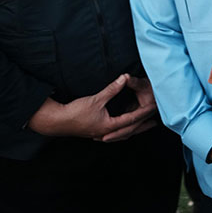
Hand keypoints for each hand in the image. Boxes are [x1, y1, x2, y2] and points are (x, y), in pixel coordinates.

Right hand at [28, 74, 157, 141]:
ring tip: (144, 125)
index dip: (144, 113)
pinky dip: (122, 131)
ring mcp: (100, 134)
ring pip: (122, 134)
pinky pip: (114, 134)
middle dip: (143, 126)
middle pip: (130, 131)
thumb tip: (125, 77)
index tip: (154, 108)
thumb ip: (112, 88)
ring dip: (134, 129)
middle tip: (155, 122)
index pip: (132, 120)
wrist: (56, 122)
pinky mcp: (95, 132)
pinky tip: (124, 128)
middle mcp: (106, 133)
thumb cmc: (74, 112)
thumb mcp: (96, 99)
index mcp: (109, 127)